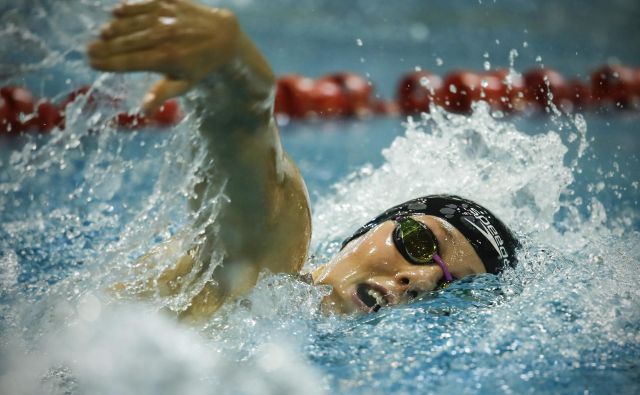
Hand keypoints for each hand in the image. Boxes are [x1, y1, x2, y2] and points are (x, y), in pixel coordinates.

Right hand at [88, 0, 239, 112]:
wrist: (223, 36)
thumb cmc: (200, 64)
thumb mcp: (185, 83)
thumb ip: (164, 94)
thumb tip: (144, 111)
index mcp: (168, 59)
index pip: (132, 62)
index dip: (110, 63)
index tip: (92, 64)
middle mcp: (166, 37)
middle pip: (129, 43)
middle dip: (106, 48)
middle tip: (88, 51)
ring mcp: (168, 17)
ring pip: (135, 22)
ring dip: (116, 28)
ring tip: (101, 35)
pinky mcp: (171, 2)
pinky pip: (146, 3)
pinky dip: (131, 6)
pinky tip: (116, 11)